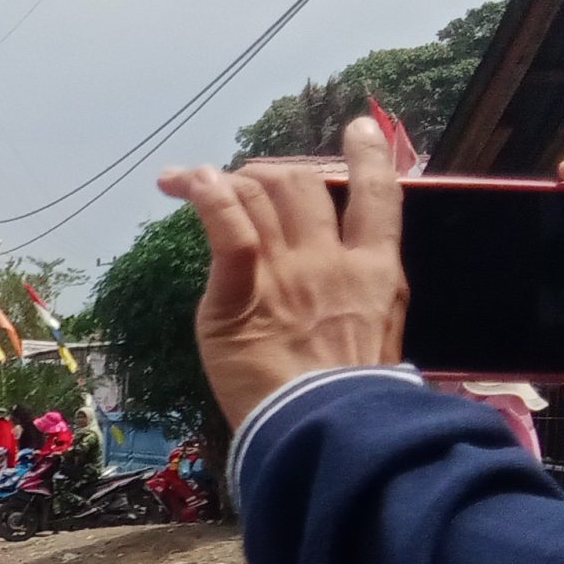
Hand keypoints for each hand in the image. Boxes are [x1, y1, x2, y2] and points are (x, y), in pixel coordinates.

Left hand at [155, 115, 406, 427]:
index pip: (380, 194)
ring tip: (195, 182)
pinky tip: (183, 183)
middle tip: (243, 182)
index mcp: (375, 272)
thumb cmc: (350, 402)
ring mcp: (286, 272)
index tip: (357, 130)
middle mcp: (331, 260)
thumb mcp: (380, 339)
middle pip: (302, 184)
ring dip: (224, 180)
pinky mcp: (238, 295)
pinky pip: (226, 228)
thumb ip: (364, 300)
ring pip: (259, 194)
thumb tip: (351, 291)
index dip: (369, 155)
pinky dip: (204, 195)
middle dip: (270, 172)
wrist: (327, 432)